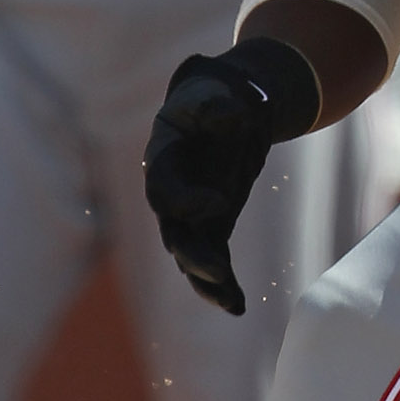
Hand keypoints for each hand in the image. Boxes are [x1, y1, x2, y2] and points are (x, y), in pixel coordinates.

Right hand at [143, 37, 319, 314]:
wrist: (227, 111)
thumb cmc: (214, 99)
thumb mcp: (212, 95)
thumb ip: (214, 107)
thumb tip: (228, 116)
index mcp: (161, 161)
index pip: (164, 189)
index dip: (186, 200)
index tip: (220, 202)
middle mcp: (170, 195)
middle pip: (174, 233)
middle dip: (194, 255)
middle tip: (218, 270)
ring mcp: (190, 216)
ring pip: (191, 256)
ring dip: (207, 280)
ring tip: (230, 300)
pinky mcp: (212, 227)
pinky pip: (214, 260)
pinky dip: (223, 284)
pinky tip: (238, 306)